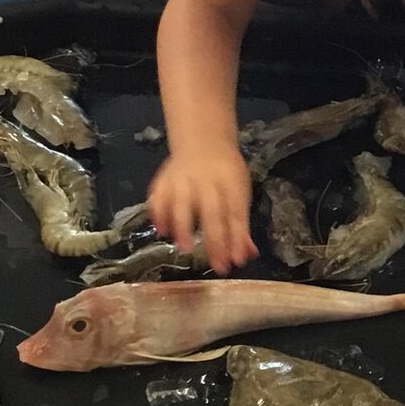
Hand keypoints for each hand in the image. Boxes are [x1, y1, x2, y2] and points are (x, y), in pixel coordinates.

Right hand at [147, 145, 257, 275]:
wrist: (203, 140)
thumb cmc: (225, 173)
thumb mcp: (240, 192)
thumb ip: (241, 224)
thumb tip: (246, 255)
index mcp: (231, 182)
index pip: (235, 212)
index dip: (237, 238)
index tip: (237, 261)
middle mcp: (206, 180)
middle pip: (211, 212)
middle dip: (215, 240)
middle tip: (217, 265)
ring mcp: (182, 179)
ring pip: (181, 203)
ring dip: (183, 227)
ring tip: (185, 249)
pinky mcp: (164, 179)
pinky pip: (158, 197)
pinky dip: (158, 214)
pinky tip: (162, 231)